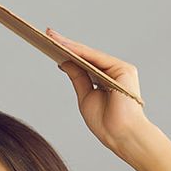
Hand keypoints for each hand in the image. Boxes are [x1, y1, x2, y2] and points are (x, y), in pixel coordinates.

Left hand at [48, 29, 151, 156]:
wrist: (121, 136)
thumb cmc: (106, 123)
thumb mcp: (85, 96)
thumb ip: (78, 77)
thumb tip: (65, 61)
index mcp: (107, 79)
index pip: (85, 62)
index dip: (67, 53)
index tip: (49, 44)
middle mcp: (115, 71)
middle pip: (87, 56)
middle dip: (66, 45)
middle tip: (47, 34)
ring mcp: (120, 69)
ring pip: (90, 54)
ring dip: (70, 45)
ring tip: (51, 37)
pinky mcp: (123, 69)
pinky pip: (96, 58)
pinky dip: (80, 51)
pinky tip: (65, 46)